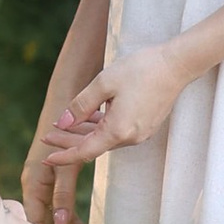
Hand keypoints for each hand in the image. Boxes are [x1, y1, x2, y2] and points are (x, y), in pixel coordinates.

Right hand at [21, 127, 91, 223]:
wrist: (66, 106)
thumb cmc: (66, 135)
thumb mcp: (67, 166)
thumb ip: (62, 194)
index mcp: (33, 185)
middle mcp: (33, 186)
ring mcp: (40, 183)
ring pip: (51, 218)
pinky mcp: (49, 179)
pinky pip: (56, 207)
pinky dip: (68, 221)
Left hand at [49, 43, 186, 162]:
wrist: (176, 64)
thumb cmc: (141, 69)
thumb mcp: (104, 83)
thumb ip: (81, 105)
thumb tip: (64, 123)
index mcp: (118, 130)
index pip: (85, 152)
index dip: (64, 156)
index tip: (46, 158)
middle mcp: (131, 137)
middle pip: (93, 146)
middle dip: (69, 142)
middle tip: (47, 136)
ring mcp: (140, 133)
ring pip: (105, 138)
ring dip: (84, 133)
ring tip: (63, 125)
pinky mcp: (146, 125)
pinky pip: (117, 131)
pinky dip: (100, 127)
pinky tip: (89, 118)